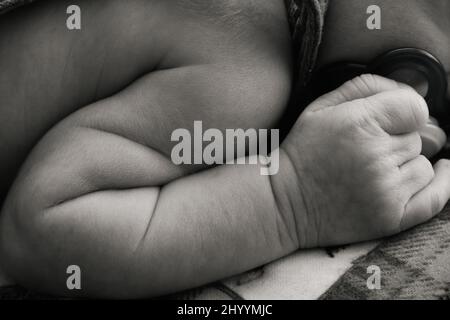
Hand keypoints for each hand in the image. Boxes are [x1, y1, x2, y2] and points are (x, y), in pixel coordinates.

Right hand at [281, 74, 449, 247]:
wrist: (284, 203)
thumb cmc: (304, 152)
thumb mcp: (321, 107)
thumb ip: (368, 87)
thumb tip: (417, 87)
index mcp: (358, 123)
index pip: (416, 108)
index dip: (404, 113)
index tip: (390, 121)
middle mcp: (376, 157)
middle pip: (419, 138)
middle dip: (398, 140)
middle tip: (367, 151)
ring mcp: (385, 191)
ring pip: (425, 165)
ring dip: (406, 164)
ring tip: (373, 171)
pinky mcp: (391, 218)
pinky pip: (436, 197)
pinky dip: (440, 183)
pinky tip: (439, 172)